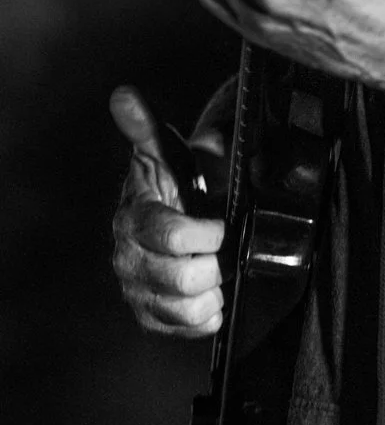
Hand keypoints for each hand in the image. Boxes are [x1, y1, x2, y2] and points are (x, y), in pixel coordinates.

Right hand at [110, 86, 224, 336]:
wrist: (184, 211)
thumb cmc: (178, 180)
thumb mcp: (169, 150)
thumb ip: (147, 126)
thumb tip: (123, 95)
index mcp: (134, 218)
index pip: (171, 236)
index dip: (206, 234)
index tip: (221, 222)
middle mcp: (128, 257)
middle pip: (183, 279)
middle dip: (214, 263)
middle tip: (222, 247)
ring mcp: (138, 289)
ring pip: (186, 308)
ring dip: (213, 290)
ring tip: (217, 269)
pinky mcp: (150, 316)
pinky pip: (186, 329)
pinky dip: (207, 314)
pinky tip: (211, 293)